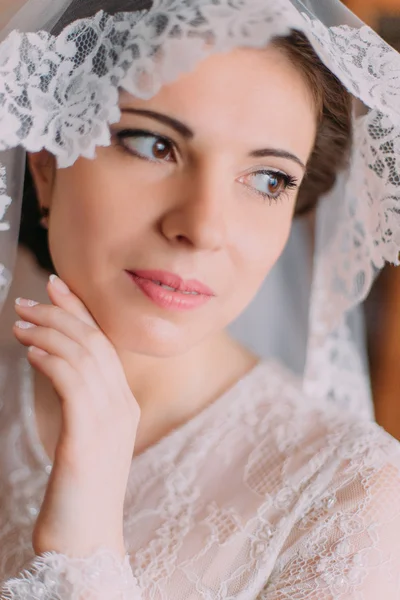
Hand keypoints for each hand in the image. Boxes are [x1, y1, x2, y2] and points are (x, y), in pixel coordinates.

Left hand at [13, 275, 140, 558]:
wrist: (86, 542)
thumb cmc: (79, 492)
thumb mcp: (83, 438)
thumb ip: (78, 400)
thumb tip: (51, 360)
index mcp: (124, 406)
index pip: (105, 345)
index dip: (81, 311)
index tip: (58, 285)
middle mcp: (122, 407)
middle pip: (96, 343)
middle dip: (62, 313)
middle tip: (28, 299)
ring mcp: (109, 421)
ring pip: (84, 357)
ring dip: (50, 332)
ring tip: (20, 321)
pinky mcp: (87, 438)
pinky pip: (72, 384)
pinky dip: (52, 360)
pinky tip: (30, 351)